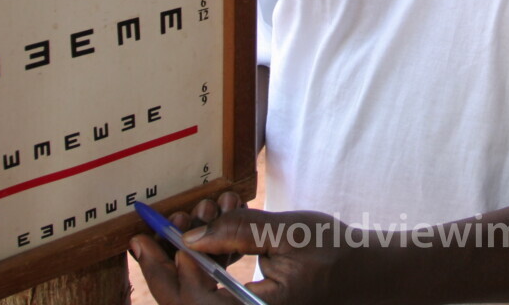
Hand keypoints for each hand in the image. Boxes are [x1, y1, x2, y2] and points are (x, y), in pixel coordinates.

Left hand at [131, 192, 363, 304]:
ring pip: (197, 295)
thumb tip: (191, 235)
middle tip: (147, 235)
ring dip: (190, 254)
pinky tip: (218, 224)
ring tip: (204, 212)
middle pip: (187, 303)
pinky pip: (212, 289)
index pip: (194, 301)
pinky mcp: (245, 304)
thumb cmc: (333, 253)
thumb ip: (241, 231)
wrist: (362, 273)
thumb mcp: (289, 233)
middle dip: (166, 265)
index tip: (148, 237)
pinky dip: (208, 258)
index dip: (166, 270)